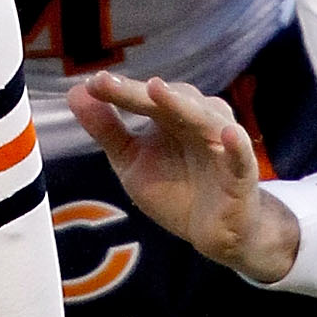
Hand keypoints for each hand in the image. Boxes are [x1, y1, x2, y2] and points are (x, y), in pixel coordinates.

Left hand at [67, 71, 298, 283]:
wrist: (216, 232)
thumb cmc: (175, 189)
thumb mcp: (132, 162)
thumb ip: (107, 129)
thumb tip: (75, 92)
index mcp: (170, 115)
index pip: (143, 98)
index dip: (119, 90)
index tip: (92, 84)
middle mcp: (197, 120)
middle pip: (170, 101)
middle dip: (142, 92)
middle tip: (112, 84)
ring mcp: (221, 144)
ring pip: (204, 118)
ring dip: (182, 104)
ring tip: (158, 90)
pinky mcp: (241, 174)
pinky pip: (240, 157)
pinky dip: (236, 145)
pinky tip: (228, 134)